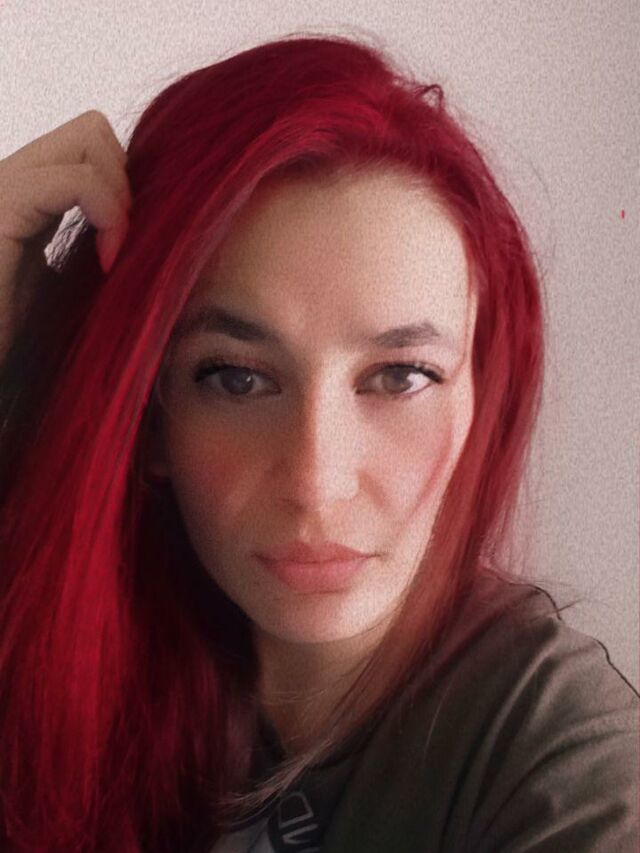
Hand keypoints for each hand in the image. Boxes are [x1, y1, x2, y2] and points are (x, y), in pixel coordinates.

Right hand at [0, 109, 131, 357]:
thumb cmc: (22, 345)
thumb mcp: (77, 289)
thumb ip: (101, 254)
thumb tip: (160, 244)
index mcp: (28, 199)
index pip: (94, 149)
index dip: (126, 187)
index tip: (131, 246)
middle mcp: (12, 180)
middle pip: (95, 129)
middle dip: (128, 181)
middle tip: (126, 243)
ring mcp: (3, 187)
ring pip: (91, 134)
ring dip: (123, 196)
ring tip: (115, 255)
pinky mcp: (1, 206)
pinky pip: (78, 178)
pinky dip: (110, 214)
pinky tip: (107, 263)